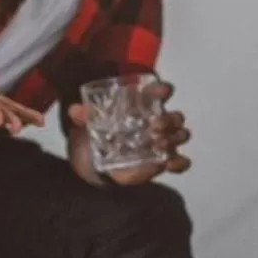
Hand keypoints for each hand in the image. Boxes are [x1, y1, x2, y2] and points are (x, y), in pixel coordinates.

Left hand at [67, 80, 191, 186]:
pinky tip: (169, 163)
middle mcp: (156, 123)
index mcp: (141, 108)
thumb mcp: (85, 126)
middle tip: (155, 126)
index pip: (158, 93)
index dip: (163, 89)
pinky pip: (181, 162)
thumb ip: (83, 117)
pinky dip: (180, 162)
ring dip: (174, 138)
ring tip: (158, 144)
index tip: (162, 91)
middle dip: (169, 119)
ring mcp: (161, 143)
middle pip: (175, 116)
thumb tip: (76, 110)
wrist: (94, 168)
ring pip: (181, 135)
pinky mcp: (162, 163)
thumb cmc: (95, 139)